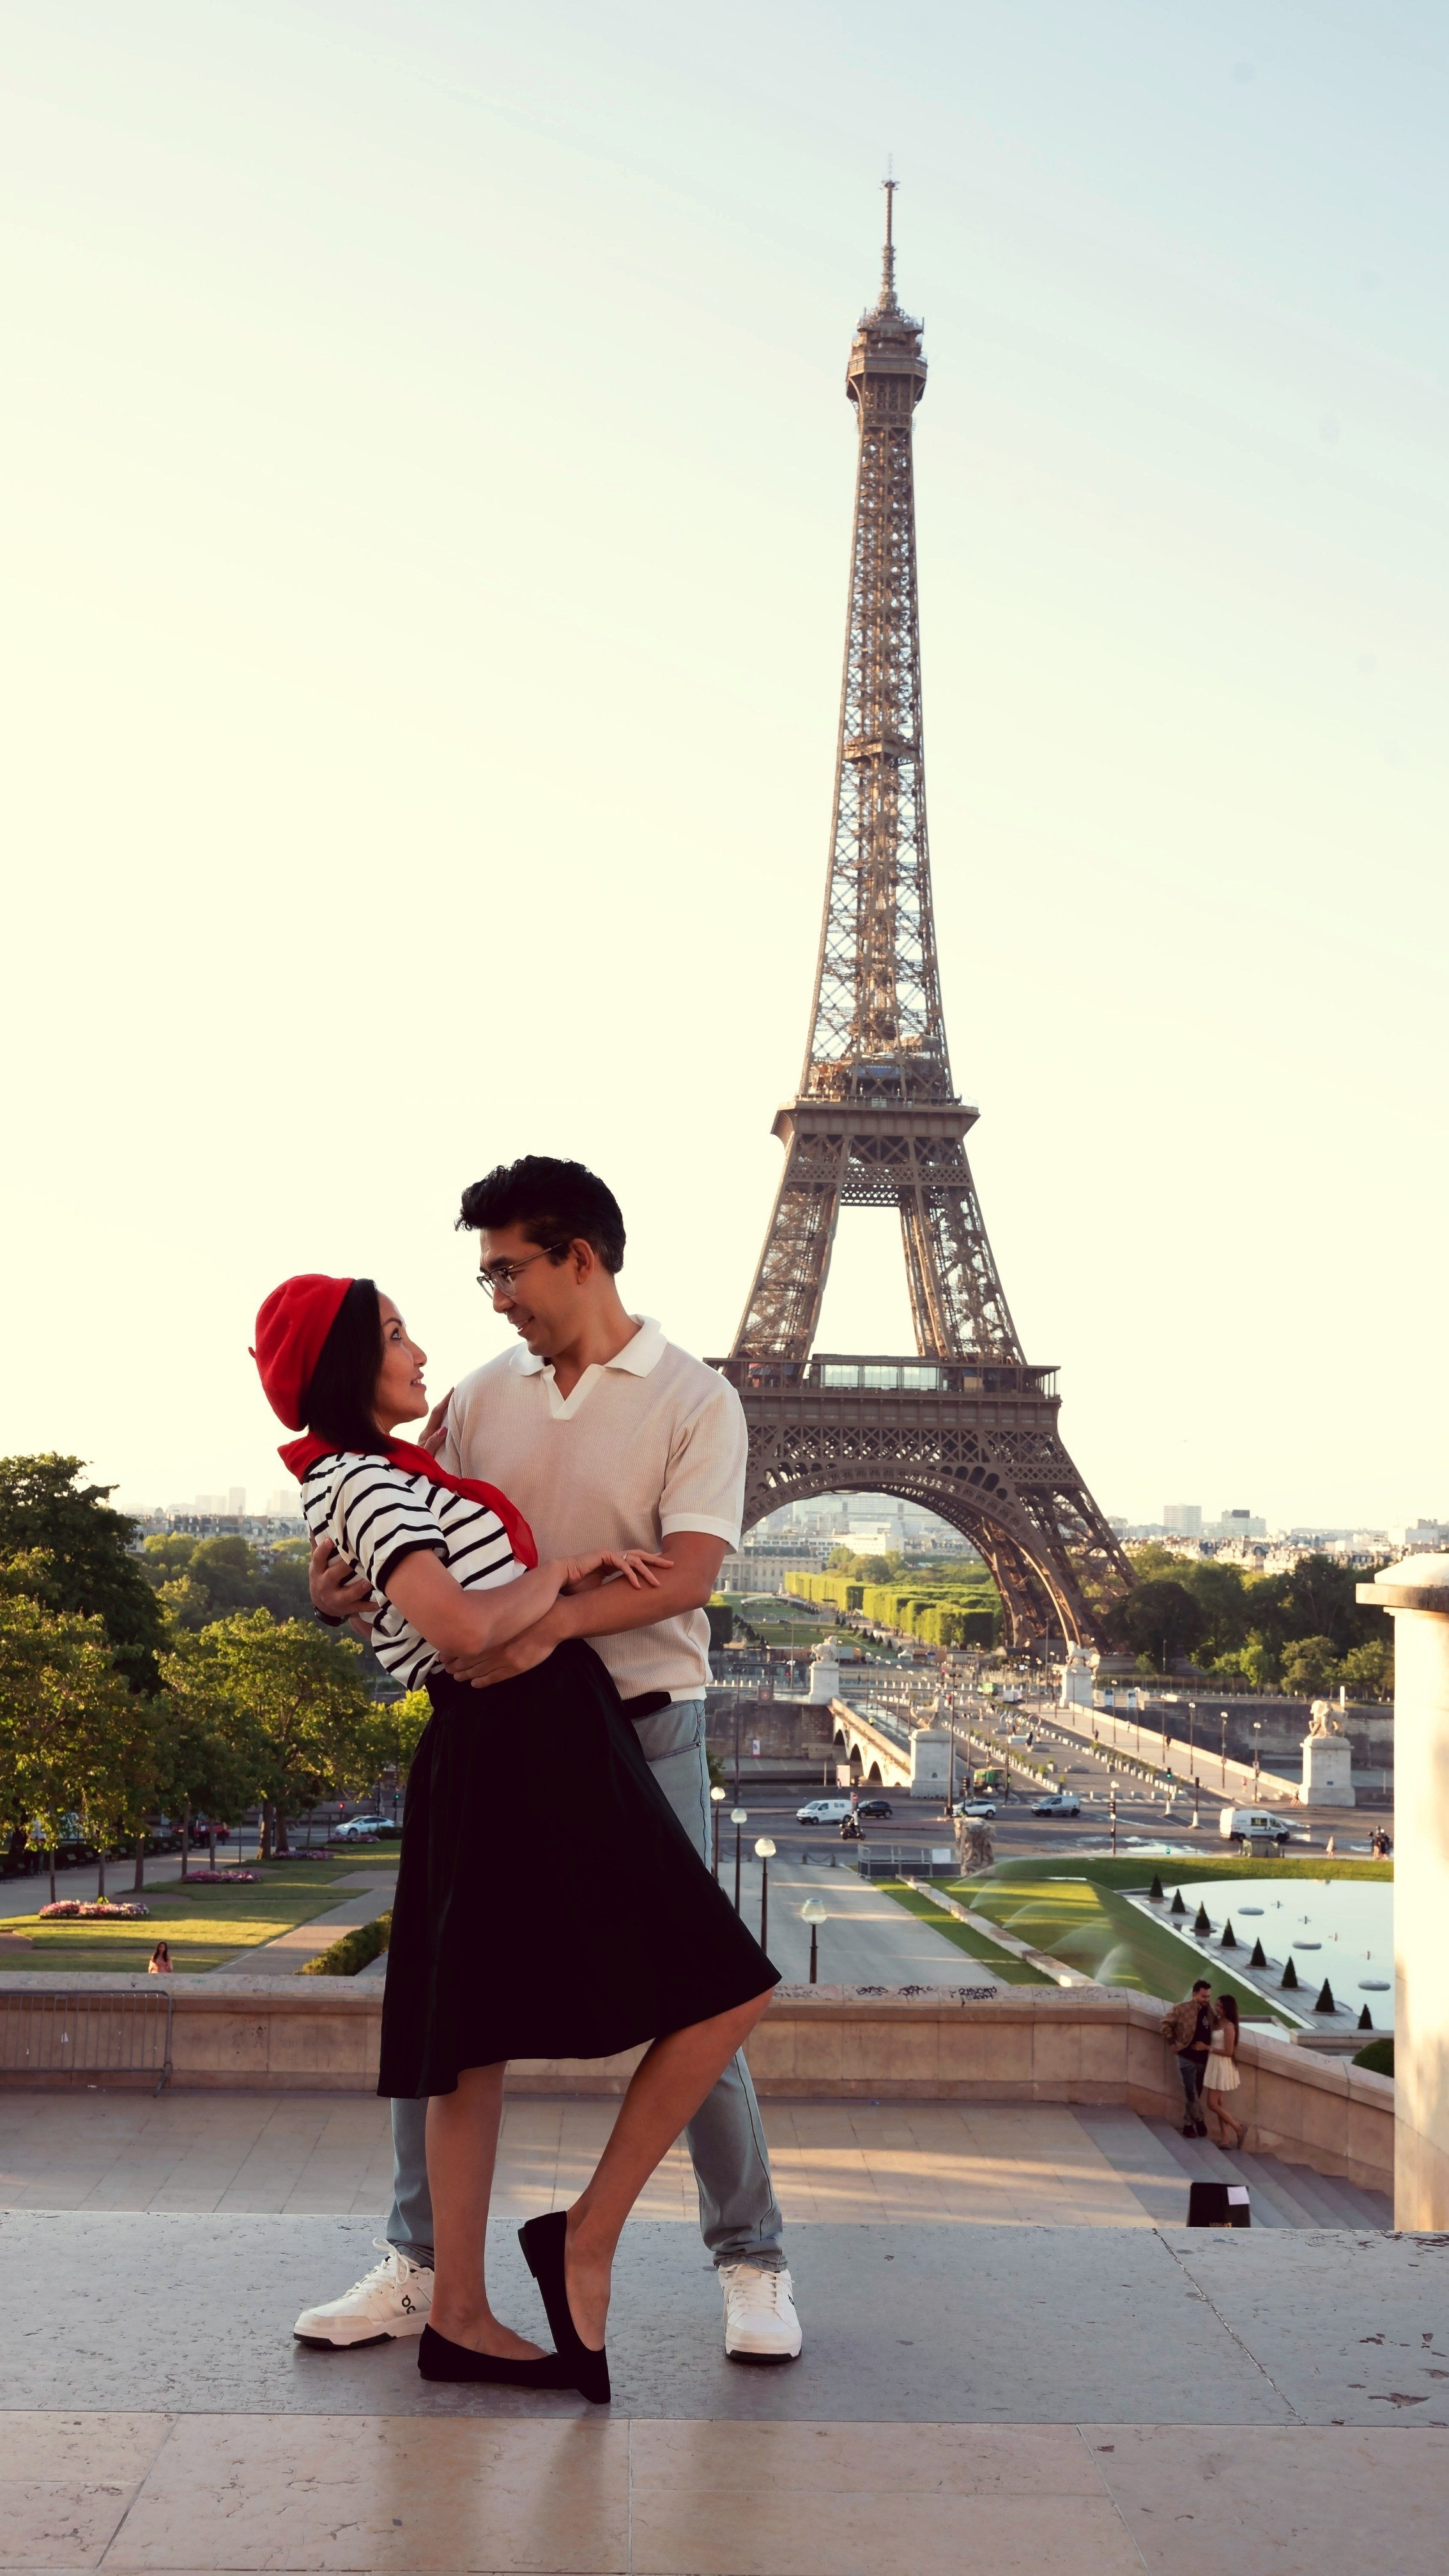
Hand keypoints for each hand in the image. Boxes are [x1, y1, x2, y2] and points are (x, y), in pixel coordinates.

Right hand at [310, 1537, 376, 1626]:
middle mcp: (325, 1585)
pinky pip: (359, 1608)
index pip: (317, 1559)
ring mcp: (336, 1598)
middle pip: (333, 1576)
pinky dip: (369, 1606)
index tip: (329, 1541)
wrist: (322, 1606)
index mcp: (318, 1571)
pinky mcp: (347, 1608)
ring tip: (370, 1581)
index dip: (322, 1551)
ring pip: (347, 1595)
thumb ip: (317, 1544)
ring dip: (359, 1588)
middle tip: (355, 1560)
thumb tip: (313, 1521)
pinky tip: (380, 1602)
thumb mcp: (317, 1563)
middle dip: (344, 1568)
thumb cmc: (323, 1576)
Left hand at [419, 1389, 453, 1458]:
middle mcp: (428, 1433)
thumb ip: (433, 1443)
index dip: (445, 1401)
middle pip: (437, 1413)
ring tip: (455, 1401)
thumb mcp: (426, 1454)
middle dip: (446, 1402)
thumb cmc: (420, 1465)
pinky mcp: (430, 1442)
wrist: (411, 1473)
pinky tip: (450, 1418)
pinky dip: (445, 1420)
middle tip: (455, 1390)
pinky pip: (438, 1427)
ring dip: (446, 1410)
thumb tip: (443, 1429)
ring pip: (438, 1420)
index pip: (437, 1413)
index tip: (453, 1390)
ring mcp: (428, 1437)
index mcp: (427, 1433)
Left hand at [441, 1616, 561, 1688]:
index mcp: (489, 1632)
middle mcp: (493, 1647)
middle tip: (444, 1668)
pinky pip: (494, 1677)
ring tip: (455, 1676)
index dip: (451, 1652)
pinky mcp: (514, 1667)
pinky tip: (474, 1684)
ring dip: (465, 1674)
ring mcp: (503, 1659)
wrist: (552, 1621)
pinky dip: (482, 1681)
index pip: (464, 1645)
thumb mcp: (506, 1611)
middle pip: (468, 1659)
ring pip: (478, 1670)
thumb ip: (491, 1620)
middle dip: (454, 1664)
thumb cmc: (530, 1612)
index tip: (442, 1655)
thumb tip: (476, 1621)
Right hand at [559, 1549, 672, 1594]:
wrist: (559, 1579)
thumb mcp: (598, 1590)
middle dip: (656, 1560)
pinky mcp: (603, 1556)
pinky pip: (622, 1564)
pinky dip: (631, 1574)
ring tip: (658, 1582)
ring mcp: (608, 1554)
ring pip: (634, 1559)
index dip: (648, 1563)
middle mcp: (612, 1555)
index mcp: (612, 1561)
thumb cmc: (575, 1585)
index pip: (634, 1560)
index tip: (662, 1568)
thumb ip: (611, 1591)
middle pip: (639, 1555)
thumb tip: (621, 1602)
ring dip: (647, 1570)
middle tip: (671, 1565)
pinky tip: (638, 1585)